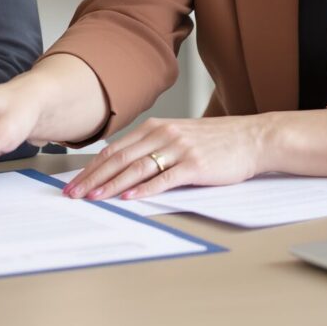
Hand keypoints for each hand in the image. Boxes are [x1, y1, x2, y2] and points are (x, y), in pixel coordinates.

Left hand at [62, 116, 266, 200]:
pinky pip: (165, 178)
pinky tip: (130, 197)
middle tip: (73, 194)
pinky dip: (145, 189)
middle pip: (119, 158)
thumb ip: (153, 147)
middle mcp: (163, 135)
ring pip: (137, 168)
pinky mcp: (195, 165)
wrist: (253, 138)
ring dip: (112, 184)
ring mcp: (179, 149)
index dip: (91, 167)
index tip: (74, 182)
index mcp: (156, 127)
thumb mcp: (179, 136)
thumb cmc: (216, 141)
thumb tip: (123, 168)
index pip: (114, 149)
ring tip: (94, 197)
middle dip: (93, 177)